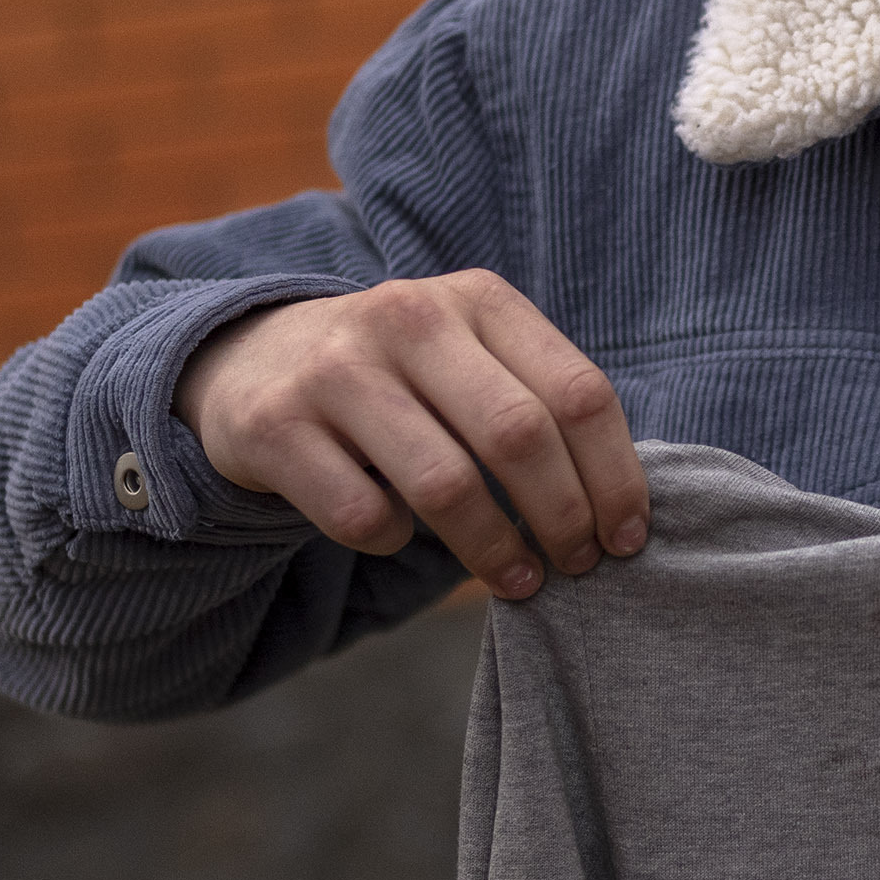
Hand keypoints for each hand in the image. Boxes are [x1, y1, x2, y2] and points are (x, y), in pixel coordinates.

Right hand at [177, 273, 648, 598]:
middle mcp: (407, 318)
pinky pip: (363, 515)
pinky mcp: (273, 425)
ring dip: (493, 548)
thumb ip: (538, 402)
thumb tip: (620, 511)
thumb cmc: (399, 377)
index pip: (578, 392)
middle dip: (561, 517)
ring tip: (517, 580)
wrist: (252, 361)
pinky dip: (395, 541)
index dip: (615, 477)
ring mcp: (335, 369)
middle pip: (518, 436)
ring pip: (444, 483)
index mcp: (477, 299)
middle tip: (575, 565)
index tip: (627, 538)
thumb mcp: (470, 356)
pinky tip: (401, 534)